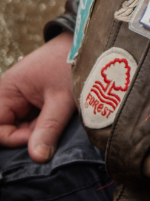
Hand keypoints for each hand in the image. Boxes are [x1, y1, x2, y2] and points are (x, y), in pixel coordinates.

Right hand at [0, 34, 75, 160]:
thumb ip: (48, 129)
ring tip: (61, 117)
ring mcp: (24, 98)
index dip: (16, 139)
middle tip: (55, 126)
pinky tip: (62, 117)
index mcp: (6, 91)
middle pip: (11, 130)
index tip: (40, 138)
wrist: (89, 42)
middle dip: (32, 135)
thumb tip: (37, 158)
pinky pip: (37, 121)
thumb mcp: (62, 99)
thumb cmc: (72, 64)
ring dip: (43, 130)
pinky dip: (49, 124)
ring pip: (26, 128)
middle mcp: (10, 95)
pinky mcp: (37, 100)